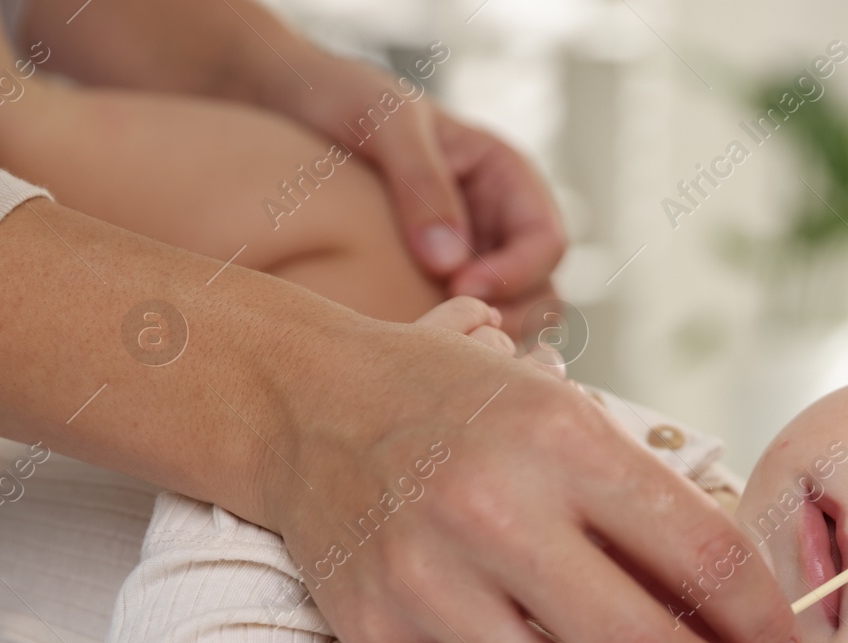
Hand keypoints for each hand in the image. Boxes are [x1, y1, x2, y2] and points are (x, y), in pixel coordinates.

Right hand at [265, 304, 800, 642]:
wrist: (308, 403)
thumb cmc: (462, 403)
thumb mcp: (563, 408)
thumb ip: (640, 497)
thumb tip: (736, 600)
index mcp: (561, 440)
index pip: (700, 555)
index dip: (762, 619)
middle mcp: (493, 513)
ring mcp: (427, 584)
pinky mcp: (380, 638)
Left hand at [281, 51, 565, 338]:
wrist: (299, 108)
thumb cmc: (349, 99)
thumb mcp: (387, 123)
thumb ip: (421, 185)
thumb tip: (449, 265)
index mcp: (509, 177)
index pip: (547, 240)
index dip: (516, 273)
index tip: (459, 288)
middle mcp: (504, 222)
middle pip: (542, 290)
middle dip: (506, 315)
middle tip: (447, 324)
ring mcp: (477, 256)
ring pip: (513, 317)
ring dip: (484, 334)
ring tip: (431, 336)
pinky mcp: (442, 284)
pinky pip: (467, 321)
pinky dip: (452, 337)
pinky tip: (414, 337)